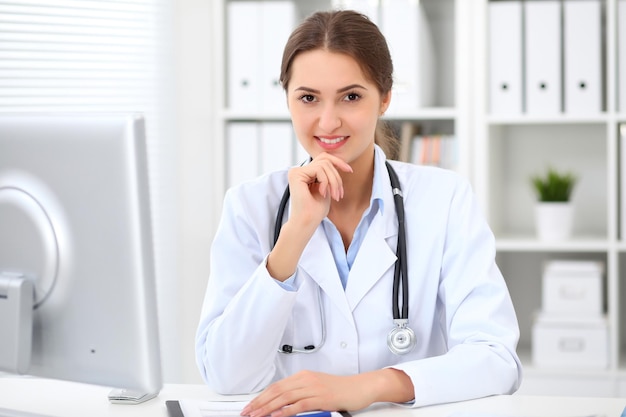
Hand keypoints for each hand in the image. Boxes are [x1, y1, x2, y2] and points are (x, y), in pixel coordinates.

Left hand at [240, 370, 374, 416]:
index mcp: (303, 376)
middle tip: (248, 412)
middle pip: (277, 391)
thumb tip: (284, 404)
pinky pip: (299, 404)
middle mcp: (306, 379)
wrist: (360, 387)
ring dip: (268, 407)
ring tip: (257, 415)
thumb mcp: (318, 387)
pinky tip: (276, 415)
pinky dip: (285, 410)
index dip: (261, 396)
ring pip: (284, 397)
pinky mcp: (321, 398)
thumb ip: (301, 393)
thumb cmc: (341, 389)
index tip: (251, 406)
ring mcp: (313, 388)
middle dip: (259, 402)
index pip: (276, 386)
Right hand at [287, 153, 352, 228]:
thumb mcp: (327, 188)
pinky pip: (319, 169)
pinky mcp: (296, 174)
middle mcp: (299, 171)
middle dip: (336, 176)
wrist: (308, 222)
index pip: (323, 159)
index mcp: (305, 173)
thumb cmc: (317, 210)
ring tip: (334, 196)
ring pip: (324, 164)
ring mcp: (296, 172)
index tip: (350, 170)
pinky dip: (326, 182)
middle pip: (325, 160)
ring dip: (333, 181)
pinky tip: (323, 193)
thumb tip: (337, 161)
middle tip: (339, 193)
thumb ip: (328, 174)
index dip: (338, 162)